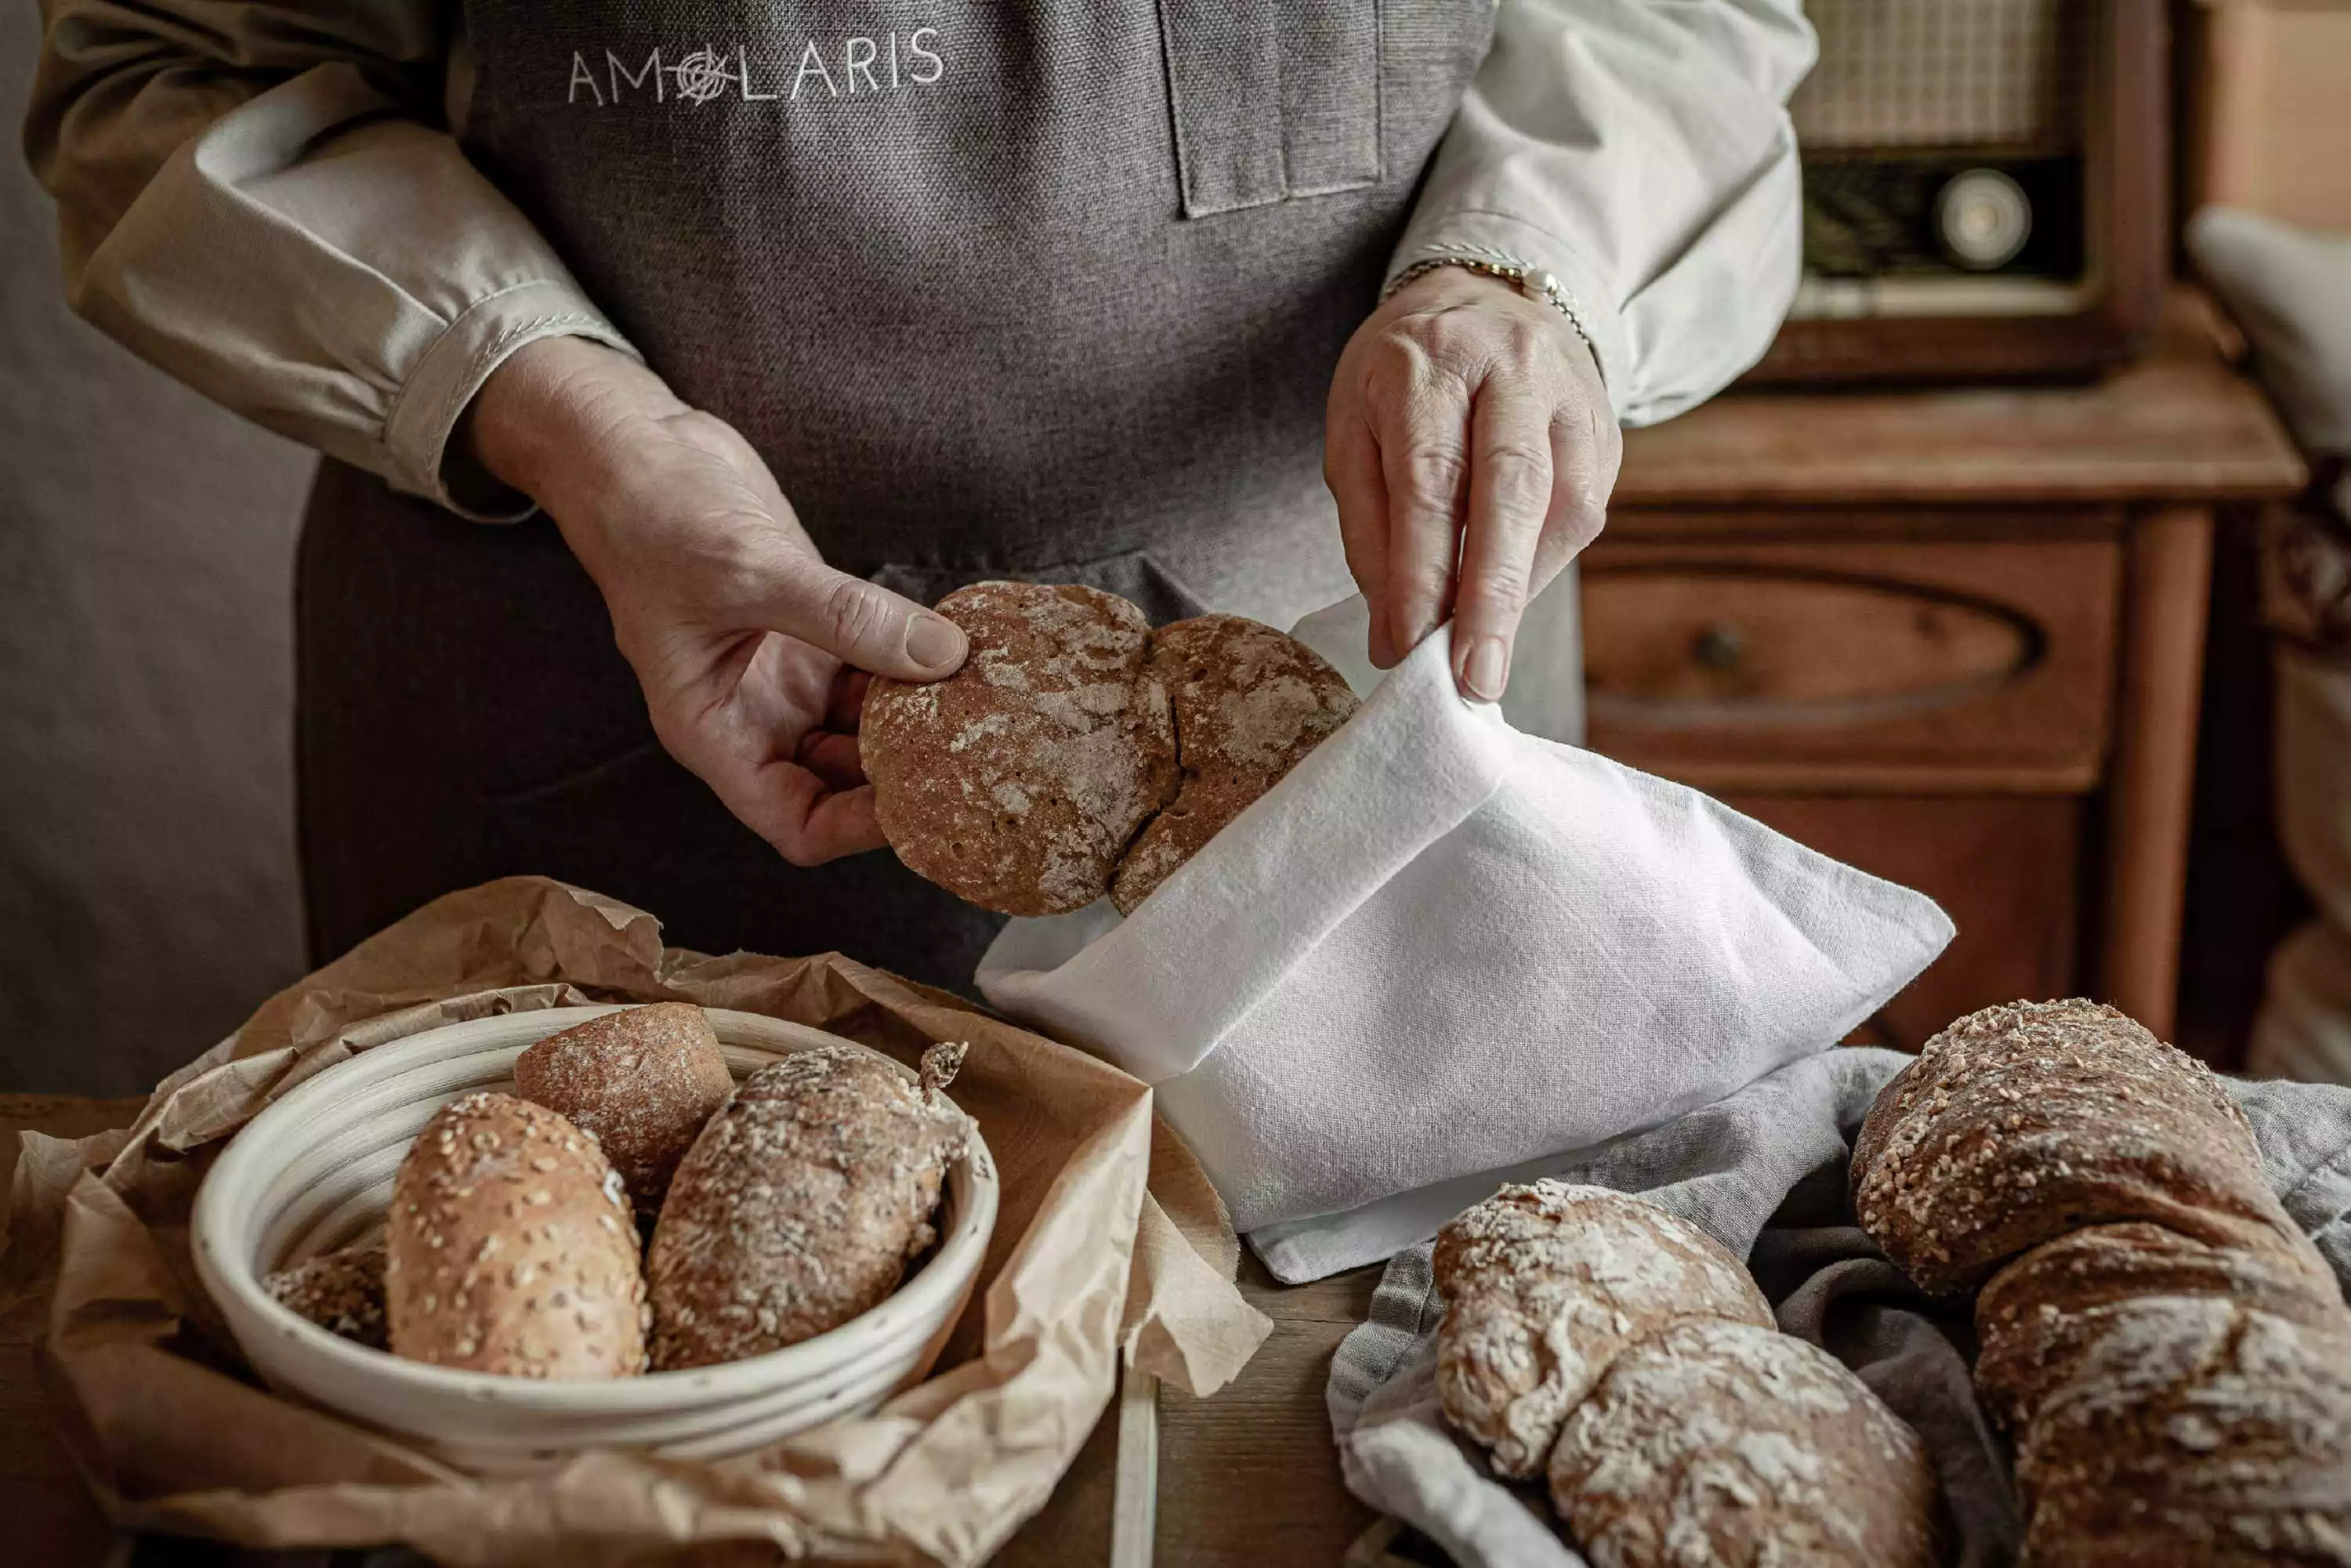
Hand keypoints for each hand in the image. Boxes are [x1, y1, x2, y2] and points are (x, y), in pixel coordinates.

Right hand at [464, 337, 966, 864]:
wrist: (636, 451)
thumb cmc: (652, 519)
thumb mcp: (749, 570)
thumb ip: (846, 615)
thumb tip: (942, 655)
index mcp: (716, 732)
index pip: (797, 824)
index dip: (860, 828)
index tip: (925, 798)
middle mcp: (757, 716)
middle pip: (847, 784)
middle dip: (907, 773)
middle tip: (978, 752)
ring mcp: (791, 675)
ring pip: (873, 726)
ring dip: (924, 718)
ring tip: (985, 706)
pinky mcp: (821, 629)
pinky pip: (882, 666)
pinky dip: (921, 662)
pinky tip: (965, 651)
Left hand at [1324, 265, 1620, 699]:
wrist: (1487, 298)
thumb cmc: (1404, 377)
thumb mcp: (1354, 428)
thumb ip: (1369, 528)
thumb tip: (1393, 633)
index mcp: (1430, 360)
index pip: (1431, 477)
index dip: (1424, 571)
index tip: (1410, 647)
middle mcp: (1512, 367)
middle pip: (1512, 489)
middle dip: (1491, 595)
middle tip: (1474, 678)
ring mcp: (1572, 395)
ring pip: (1561, 507)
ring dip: (1519, 592)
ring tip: (1482, 654)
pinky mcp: (1606, 430)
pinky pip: (1580, 514)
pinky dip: (1539, 569)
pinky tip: (1506, 599)